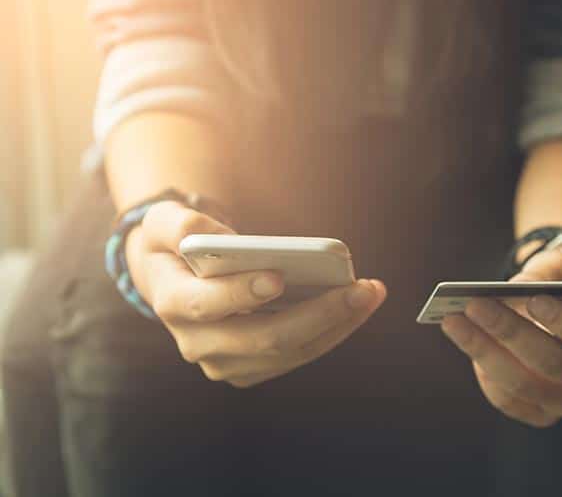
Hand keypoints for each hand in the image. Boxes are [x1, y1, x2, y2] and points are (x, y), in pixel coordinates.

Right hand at [124, 201, 386, 387]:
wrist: (173, 279)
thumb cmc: (174, 245)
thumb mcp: (163, 221)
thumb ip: (182, 224)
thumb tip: (224, 239)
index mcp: (172, 303)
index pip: (207, 306)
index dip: (242, 293)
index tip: (279, 276)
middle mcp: (197, 343)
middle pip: (264, 339)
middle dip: (318, 314)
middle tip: (360, 289)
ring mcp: (226, 362)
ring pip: (290, 352)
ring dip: (336, 325)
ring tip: (370, 294)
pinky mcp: (252, 367)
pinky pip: (299, 355)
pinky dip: (332, 332)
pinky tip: (358, 306)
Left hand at [440, 244, 561, 427]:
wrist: (557, 303)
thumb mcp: (561, 266)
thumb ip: (543, 274)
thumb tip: (510, 289)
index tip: (534, 299)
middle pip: (555, 364)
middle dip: (509, 332)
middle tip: (474, 304)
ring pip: (524, 385)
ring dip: (483, 350)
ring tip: (453, 320)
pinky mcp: (540, 414)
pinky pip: (507, 400)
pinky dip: (483, 371)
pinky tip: (462, 339)